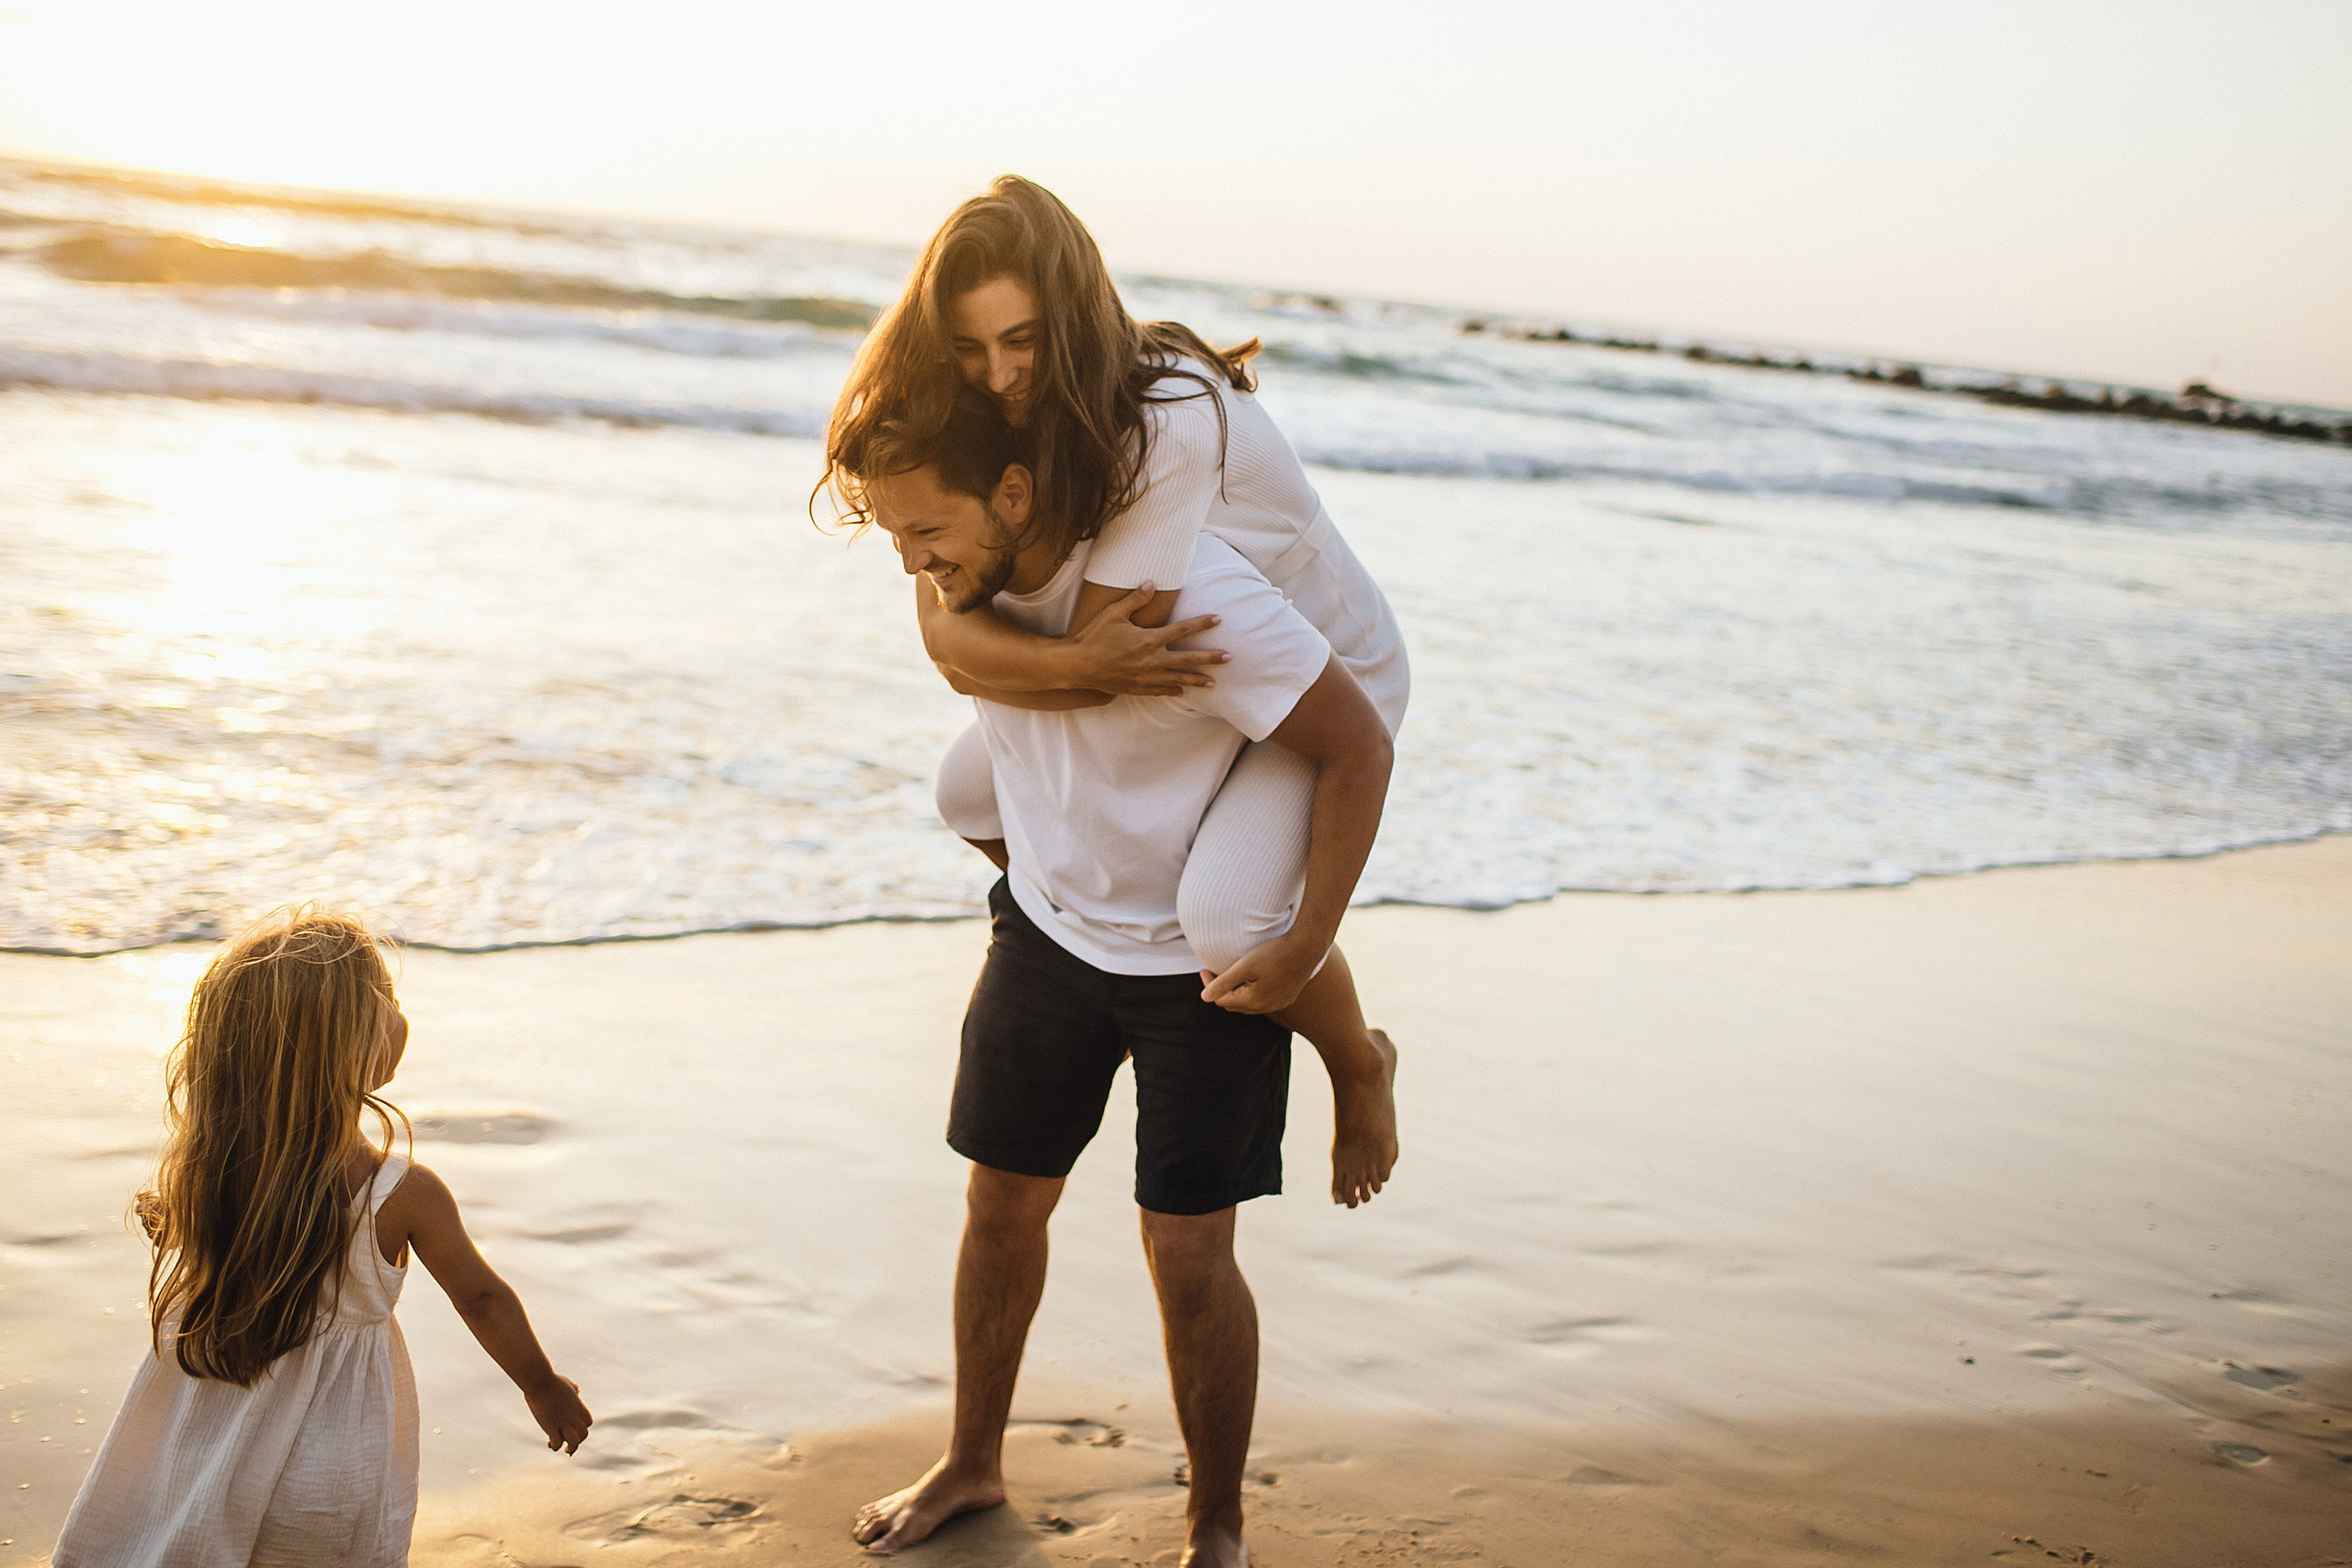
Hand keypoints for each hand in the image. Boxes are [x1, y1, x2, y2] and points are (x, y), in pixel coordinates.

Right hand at [525, 1375, 592, 1454]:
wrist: (540, 1381)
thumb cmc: (551, 1380)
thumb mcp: (568, 1384)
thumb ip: (574, 1390)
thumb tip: (576, 1391)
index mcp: (578, 1406)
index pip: (588, 1422)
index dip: (582, 1427)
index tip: (573, 1428)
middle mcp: (573, 1415)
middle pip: (584, 1434)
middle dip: (578, 1441)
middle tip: (569, 1444)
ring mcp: (563, 1421)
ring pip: (574, 1441)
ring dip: (570, 1448)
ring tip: (564, 1449)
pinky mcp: (551, 1425)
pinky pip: (557, 1443)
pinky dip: (555, 1446)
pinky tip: (549, 1443)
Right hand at [1066, 584, 1228, 696]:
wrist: (1076, 665)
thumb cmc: (1093, 636)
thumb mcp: (1114, 613)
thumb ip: (1135, 599)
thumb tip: (1151, 584)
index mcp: (1148, 639)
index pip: (1182, 630)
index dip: (1201, 624)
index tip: (1218, 620)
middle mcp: (1151, 660)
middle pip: (1187, 659)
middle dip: (1210, 658)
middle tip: (1228, 658)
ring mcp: (1144, 677)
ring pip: (1177, 679)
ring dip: (1196, 680)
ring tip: (1213, 683)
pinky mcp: (1136, 688)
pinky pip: (1159, 690)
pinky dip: (1172, 690)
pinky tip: (1182, 691)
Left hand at [1199, 931, 1327, 1015]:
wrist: (1306, 947)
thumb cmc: (1273, 953)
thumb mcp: (1244, 966)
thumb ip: (1223, 982)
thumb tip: (1204, 998)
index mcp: (1253, 1001)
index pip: (1221, 1000)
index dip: (1209, 985)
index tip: (1204, 968)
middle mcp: (1266, 1007)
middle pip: (1234, 1004)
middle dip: (1222, 990)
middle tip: (1215, 972)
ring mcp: (1279, 1003)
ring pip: (1250, 1004)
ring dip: (1238, 992)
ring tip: (1233, 975)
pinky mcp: (1288, 997)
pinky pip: (1265, 1000)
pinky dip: (1254, 993)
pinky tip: (1254, 979)